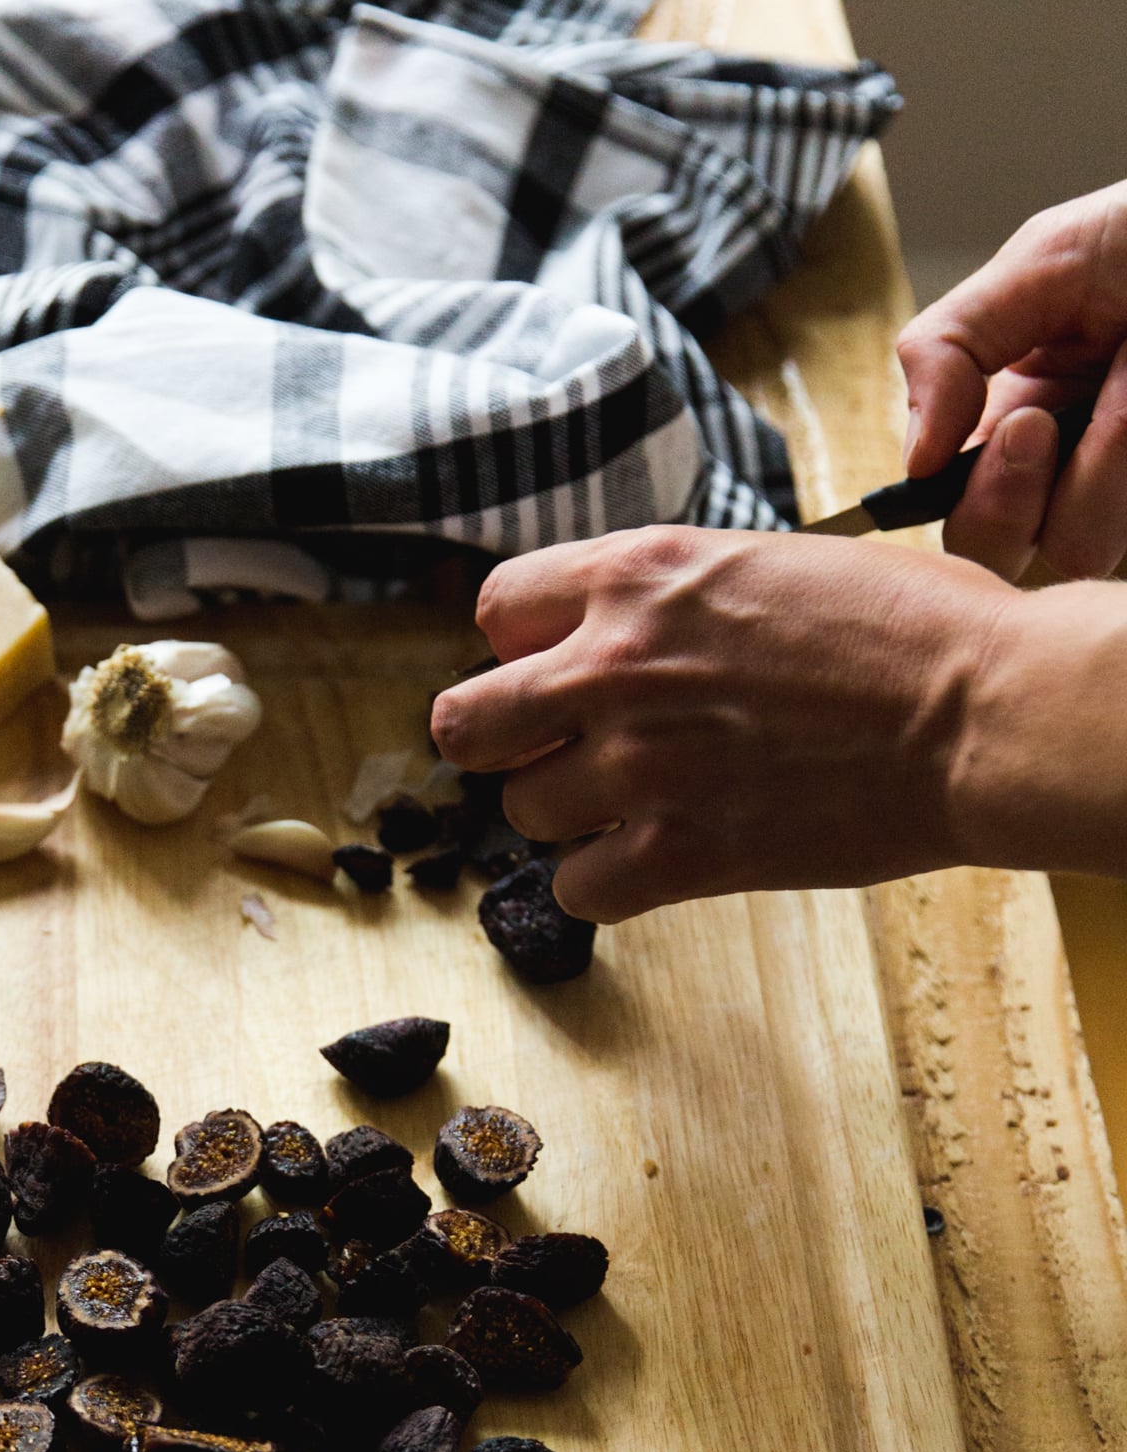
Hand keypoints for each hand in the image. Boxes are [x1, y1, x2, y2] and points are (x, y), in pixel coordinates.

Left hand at [432, 527, 1025, 919]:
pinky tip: (654, 861)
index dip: (524, 647)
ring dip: (570, 816)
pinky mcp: (680, 852)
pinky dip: (607, 884)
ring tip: (637, 804)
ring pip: (523, 812)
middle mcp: (616, 664)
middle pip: (467, 723)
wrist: (983, 711)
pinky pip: (576, 890)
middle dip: (506, 742)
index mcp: (640, 573)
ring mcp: (641, 764)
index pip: (496, 609)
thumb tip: (628, 631)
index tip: (563, 669)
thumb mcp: (770, 562)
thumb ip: (675, 597)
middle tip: (561, 752)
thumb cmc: (910, 630)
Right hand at [899, 184, 1126, 580]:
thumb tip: (913, 458)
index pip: (954, 503)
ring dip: (1102, 464)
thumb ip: (950, 346)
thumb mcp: (1043, 260)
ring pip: (1073, 547)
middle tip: (1047, 425)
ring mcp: (1120, 488)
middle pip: (1000, 550)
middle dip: (1010, 500)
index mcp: (1015, 411)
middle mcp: (1066, 462)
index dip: (969, 493)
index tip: (1016, 428)